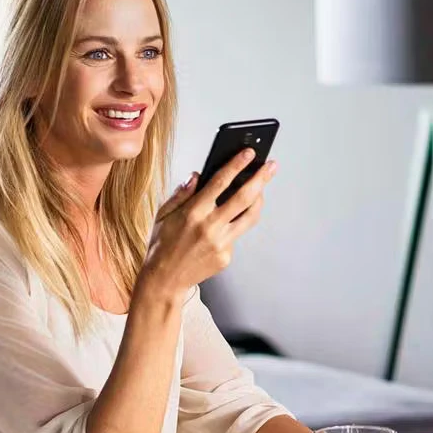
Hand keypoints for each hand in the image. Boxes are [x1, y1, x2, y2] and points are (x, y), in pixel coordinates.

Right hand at [140, 148, 275, 301]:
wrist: (164, 279)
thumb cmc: (162, 245)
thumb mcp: (164, 214)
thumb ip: (182, 193)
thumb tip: (198, 175)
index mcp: (193, 212)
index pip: (220, 182)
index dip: (237, 164)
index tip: (249, 153)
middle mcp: (210, 227)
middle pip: (244, 198)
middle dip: (260, 178)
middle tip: (271, 166)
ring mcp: (221, 243)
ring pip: (249, 217)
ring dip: (259, 200)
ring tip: (261, 189)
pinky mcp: (226, 256)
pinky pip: (236, 234)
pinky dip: (235, 224)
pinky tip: (230, 221)